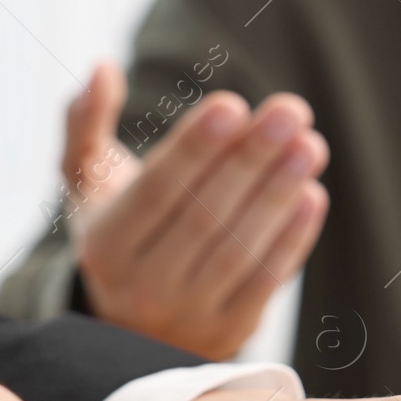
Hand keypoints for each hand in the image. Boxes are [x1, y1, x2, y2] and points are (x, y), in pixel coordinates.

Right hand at [61, 62, 329, 358]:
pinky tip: (313, 195)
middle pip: (203, 216)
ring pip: (238, 249)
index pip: (155, 191)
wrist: (133, 327)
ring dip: (279, 194)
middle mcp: (140, 289)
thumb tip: (101, 68)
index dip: (194, 149)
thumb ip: (87, 124)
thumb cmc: (119, 232)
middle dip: (251, 160)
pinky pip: (265, 282)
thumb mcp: (89, 184)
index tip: (232, 104)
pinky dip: (291, 240)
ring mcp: (187, 316)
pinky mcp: (230, 331)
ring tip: (311, 145)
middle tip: (291, 109)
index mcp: (104, 246)